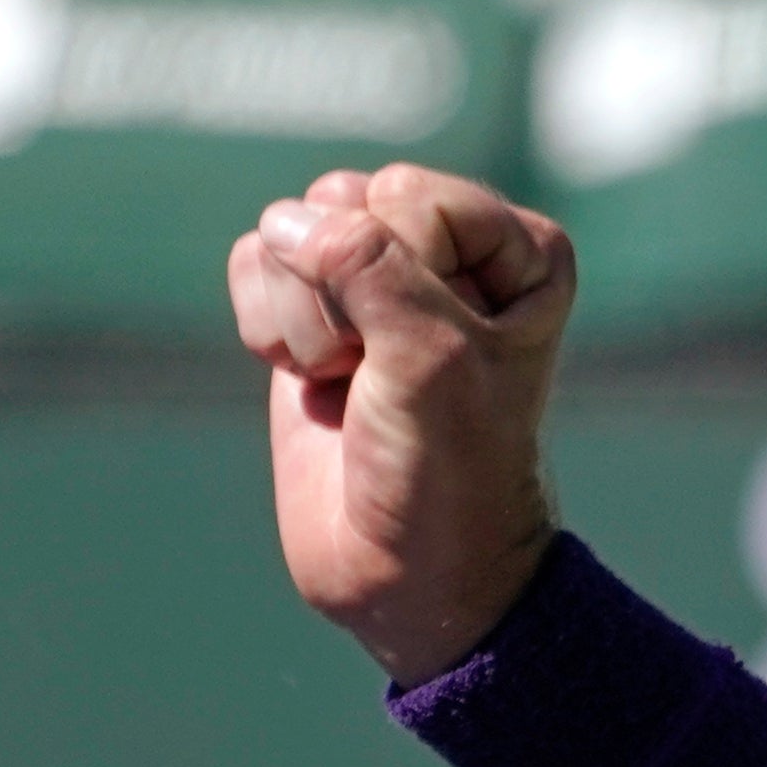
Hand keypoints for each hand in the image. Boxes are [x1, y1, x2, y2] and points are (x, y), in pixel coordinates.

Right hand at [226, 163, 573, 687]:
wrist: (408, 568)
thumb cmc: (450, 466)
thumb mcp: (432, 356)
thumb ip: (368, 265)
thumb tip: (285, 224)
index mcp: (516, 249)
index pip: (408, 197)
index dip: (401, 277)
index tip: (436, 356)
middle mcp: (446, 249)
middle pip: (339, 202)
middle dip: (341, 295)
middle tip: (382, 374)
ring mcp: (373, 276)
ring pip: (287, 232)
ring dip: (304, 320)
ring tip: (352, 384)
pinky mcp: (309, 310)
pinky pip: (251, 265)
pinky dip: (268, 330)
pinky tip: (313, 383)